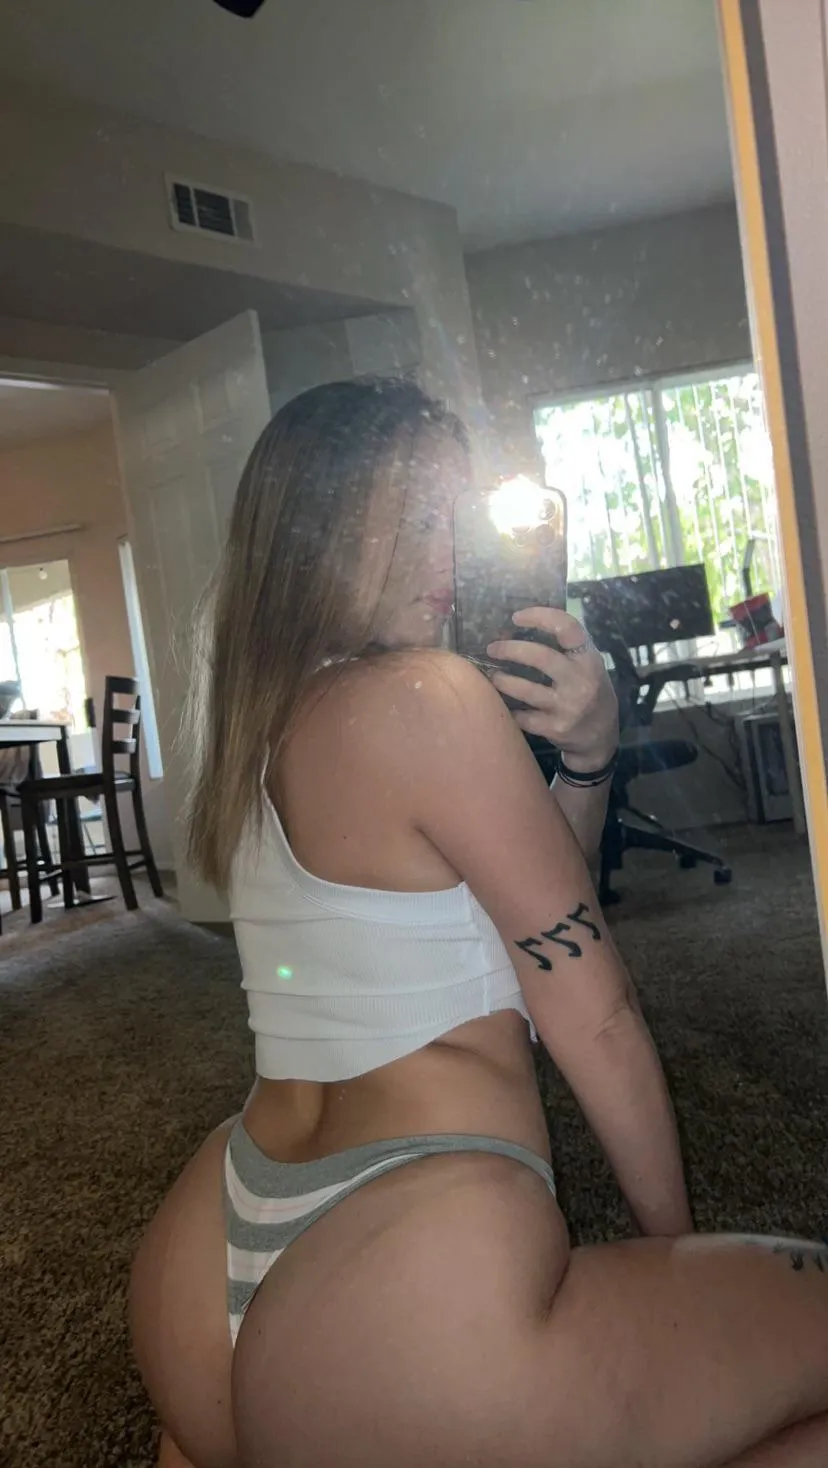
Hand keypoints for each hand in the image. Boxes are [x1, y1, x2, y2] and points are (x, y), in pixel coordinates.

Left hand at [487, 607, 618, 768]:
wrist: (601, 738)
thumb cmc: (590, 692)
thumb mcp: (589, 666)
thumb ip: (565, 648)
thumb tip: (518, 628)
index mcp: (589, 660)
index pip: (567, 628)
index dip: (540, 616)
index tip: (516, 617)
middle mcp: (581, 681)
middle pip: (540, 657)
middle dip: (510, 650)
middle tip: (492, 649)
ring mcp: (568, 707)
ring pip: (526, 690)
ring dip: (503, 681)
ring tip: (493, 677)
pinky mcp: (555, 728)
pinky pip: (523, 717)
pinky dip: (511, 710)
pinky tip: (506, 705)